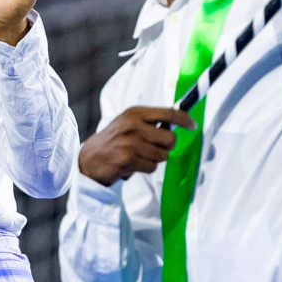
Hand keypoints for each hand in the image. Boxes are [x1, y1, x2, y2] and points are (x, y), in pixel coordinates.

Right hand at [78, 106, 196, 185]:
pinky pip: (152, 167)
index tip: (193, 125)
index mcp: (135, 113)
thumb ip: (150, 122)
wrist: (89, 159)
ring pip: (163, 155)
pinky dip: (145, 168)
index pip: (169, 113)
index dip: (185, 120)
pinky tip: (132, 164)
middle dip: (167, 146)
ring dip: (155, 159)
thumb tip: (178, 123)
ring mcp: (130, 143)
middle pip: (171, 138)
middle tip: (155, 148)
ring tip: (139, 156)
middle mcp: (133, 126)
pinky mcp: (128, 160)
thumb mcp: (128, 123)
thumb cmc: (113, 141)